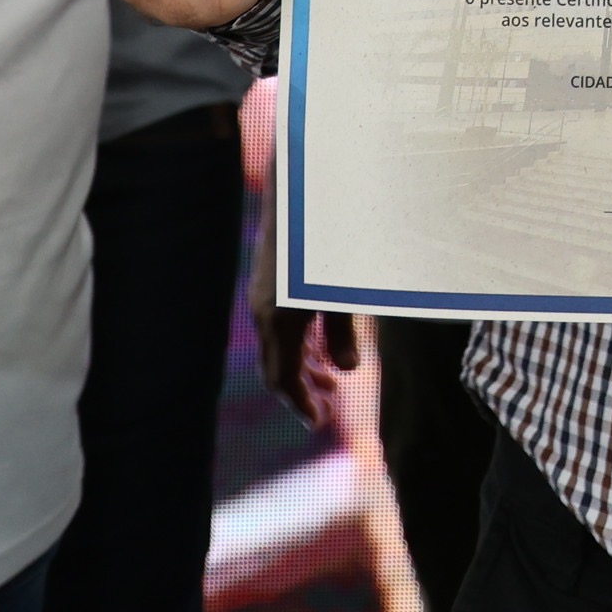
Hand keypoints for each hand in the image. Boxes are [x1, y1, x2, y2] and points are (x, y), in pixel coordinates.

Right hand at [245, 178, 355, 430]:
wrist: (302, 189)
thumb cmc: (332, 238)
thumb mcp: (344, 288)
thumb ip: (344, 330)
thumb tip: (347, 370)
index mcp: (279, 319)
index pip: (282, 378)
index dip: (300, 403)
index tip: (317, 422)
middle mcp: (264, 311)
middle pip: (278, 366)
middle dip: (302, 389)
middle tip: (327, 405)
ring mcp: (264, 295)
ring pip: (279, 344)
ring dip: (303, 364)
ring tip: (331, 378)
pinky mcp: (271, 280)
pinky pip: (280, 323)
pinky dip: (299, 340)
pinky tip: (322, 341)